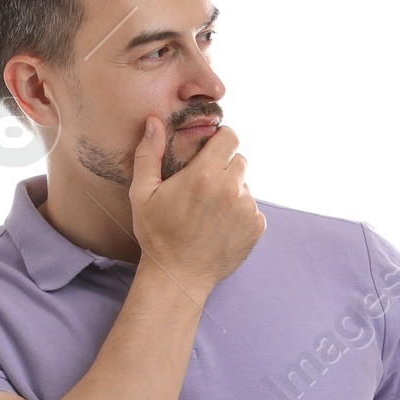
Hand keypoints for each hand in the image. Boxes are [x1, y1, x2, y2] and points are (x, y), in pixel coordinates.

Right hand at [130, 117, 265, 298]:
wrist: (179, 277)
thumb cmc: (158, 235)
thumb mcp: (142, 194)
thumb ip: (148, 154)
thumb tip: (153, 122)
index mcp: (205, 174)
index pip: (230, 137)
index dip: (222, 139)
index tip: (213, 149)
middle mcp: (231, 189)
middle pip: (240, 160)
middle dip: (226, 167)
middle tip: (206, 187)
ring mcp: (247, 209)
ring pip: (246, 186)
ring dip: (233, 192)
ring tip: (211, 212)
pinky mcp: (256, 227)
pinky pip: (253, 208)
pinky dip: (241, 214)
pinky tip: (220, 227)